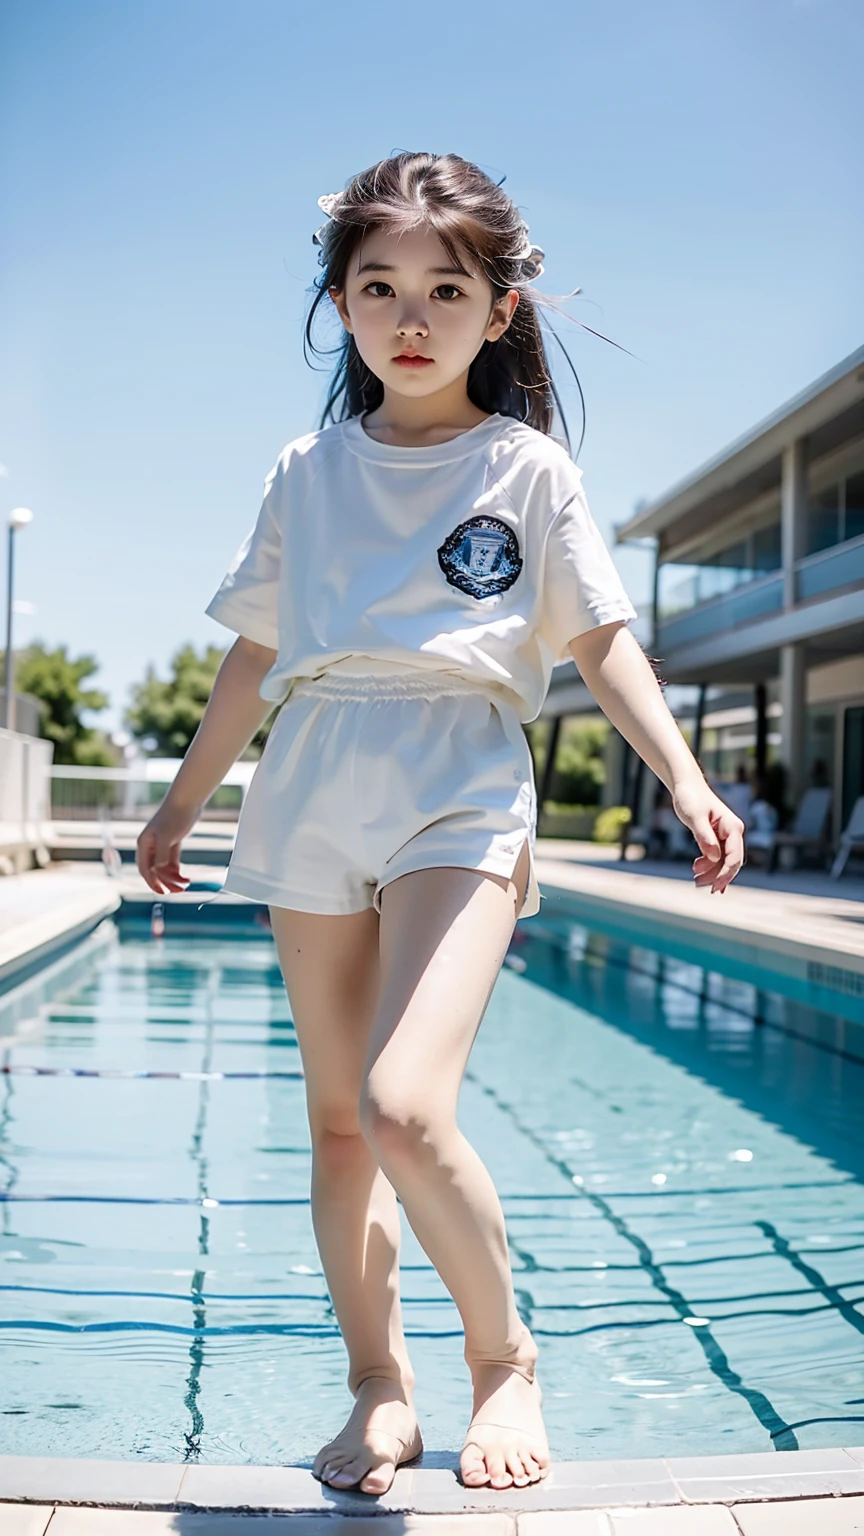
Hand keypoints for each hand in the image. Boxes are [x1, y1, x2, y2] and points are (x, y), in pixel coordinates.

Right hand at [136, 797, 201, 894]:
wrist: (186, 800)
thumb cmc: (174, 816)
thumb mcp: (167, 836)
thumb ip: (162, 854)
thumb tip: (158, 870)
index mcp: (144, 844)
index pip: (144, 869)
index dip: (152, 882)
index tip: (162, 892)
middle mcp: (150, 846)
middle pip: (154, 871)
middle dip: (165, 882)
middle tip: (179, 891)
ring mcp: (160, 845)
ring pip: (163, 868)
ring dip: (172, 878)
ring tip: (185, 884)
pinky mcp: (171, 842)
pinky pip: (171, 861)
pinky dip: (176, 870)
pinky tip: (185, 877)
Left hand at [672, 777, 744, 894]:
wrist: (686, 786)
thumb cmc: (690, 798)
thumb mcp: (694, 816)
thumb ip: (704, 836)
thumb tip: (713, 857)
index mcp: (732, 827)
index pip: (734, 856)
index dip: (725, 874)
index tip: (714, 887)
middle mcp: (733, 832)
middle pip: (731, 862)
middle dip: (717, 876)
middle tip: (698, 884)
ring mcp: (726, 836)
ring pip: (723, 861)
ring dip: (711, 872)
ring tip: (694, 877)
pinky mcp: (717, 837)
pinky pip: (718, 857)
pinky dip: (710, 867)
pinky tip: (701, 874)